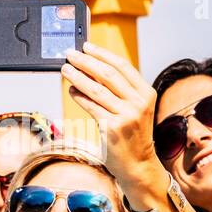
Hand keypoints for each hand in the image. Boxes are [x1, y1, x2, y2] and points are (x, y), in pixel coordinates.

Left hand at [62, 42, 159, 185]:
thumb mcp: (135, 109)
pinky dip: (78, 96)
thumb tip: (92, 68)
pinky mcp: (111, 128)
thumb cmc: (133, 134)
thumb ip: (120, 90)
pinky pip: (91, 106)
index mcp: (146, 93)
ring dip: (77, 76)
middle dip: (86, 61)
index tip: (87, 46)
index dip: (102, 54)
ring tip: (65, 69)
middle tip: (70, 54)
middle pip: (108, 74)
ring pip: (96, 89)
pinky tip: (71, 89)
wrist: (138, 165)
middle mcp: (138, 103)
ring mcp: (126, 116)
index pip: (123, 66)